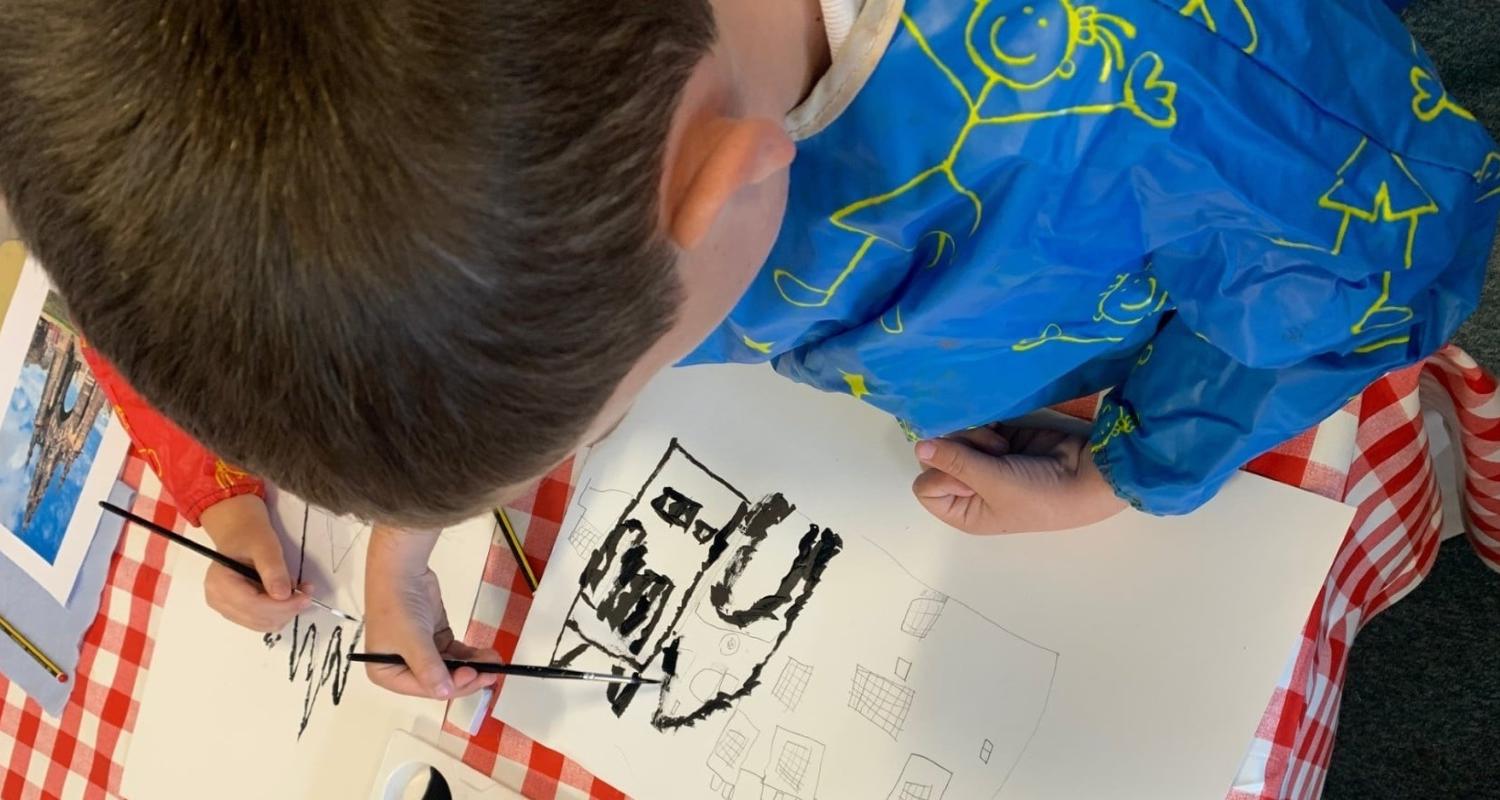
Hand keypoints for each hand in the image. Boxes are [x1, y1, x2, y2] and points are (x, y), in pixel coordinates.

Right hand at [199, 494, 310, 631]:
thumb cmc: (250, 536)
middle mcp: (218, 600)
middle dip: (287, 609)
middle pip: (258, 619)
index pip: (253, 606)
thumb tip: (283, 595)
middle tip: (306, 591)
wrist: (240, 533)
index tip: (306, 597)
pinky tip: (287, 596)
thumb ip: (274, 570)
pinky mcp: (237, 612)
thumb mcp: (265, 546)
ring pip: (263, 624)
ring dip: (285, 612)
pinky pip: (262, 621)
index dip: (283, 606)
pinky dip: (279, 612)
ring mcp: (226, 609)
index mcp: (220, 583)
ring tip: (297, 590)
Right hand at [364, 527, 499, 699]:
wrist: (402, 569)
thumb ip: (430, 668)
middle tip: (491, 673)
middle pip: (439, 680)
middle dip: (466, 677)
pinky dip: (470, 655)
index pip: (423, 688)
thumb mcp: (413, 640)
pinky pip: (454, 653)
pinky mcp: (435, 637)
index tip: (474, 675)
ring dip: (472, 666)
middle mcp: (402, 667)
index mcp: (386, 673)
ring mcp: (421, 652)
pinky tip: (486, 654)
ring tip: (495, 661)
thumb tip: (444, 693)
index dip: (451, 685)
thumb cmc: (399, 607)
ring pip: (450, 667)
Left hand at [913, 425, 1127, 533]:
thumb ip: (954, 462)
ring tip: (1000, 445)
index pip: (926, 488)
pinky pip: (976, 424)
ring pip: (955, 437)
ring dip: (974, 435)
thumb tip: (920, 445)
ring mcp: (984, 461)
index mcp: (964, 511)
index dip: (940, 474)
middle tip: (986, 453)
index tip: (967, 474)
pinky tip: (1002, 431)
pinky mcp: (1000, 439)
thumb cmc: (1039, 495)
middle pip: (937, 457)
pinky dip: (985, 424)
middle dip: (957, 449)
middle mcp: (970, 487)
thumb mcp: (993, 483)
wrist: (1085, 476)